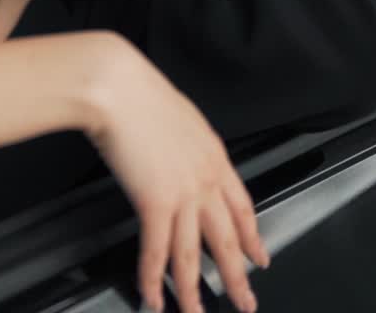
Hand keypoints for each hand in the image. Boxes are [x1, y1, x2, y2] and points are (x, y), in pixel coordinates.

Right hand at [83, 34, 269, 312]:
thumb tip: (175, 154)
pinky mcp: (155, 202)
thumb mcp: (175, 114)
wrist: (116, 85)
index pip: (242, 207)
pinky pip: (157, 252)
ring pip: (193, 255)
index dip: (252, 237)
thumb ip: (183, 142)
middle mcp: (205, 178)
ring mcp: (183, 193)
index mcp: (213, 155)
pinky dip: (153, 280)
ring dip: (195, 291)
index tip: (259, 257)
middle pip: (227, 238)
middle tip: (245, 301)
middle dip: (238, 275)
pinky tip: (153, 298)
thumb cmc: (136, 90)